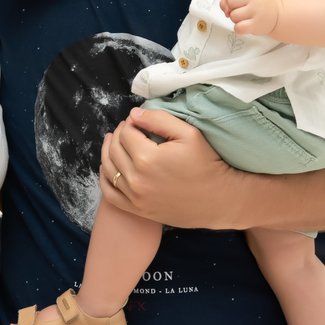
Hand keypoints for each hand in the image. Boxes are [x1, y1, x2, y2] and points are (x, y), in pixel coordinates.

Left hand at [99, 107, 242, 229]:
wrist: (219, 199)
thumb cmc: (206, 164)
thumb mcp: (188, 133)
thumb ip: (158, 119)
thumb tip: (134, 114)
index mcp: (147, 158)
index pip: (126, 133)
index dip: (130, 123)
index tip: (137, 120)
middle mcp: (136, 180)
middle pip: (114, 149)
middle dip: (118, 135)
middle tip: (128, 128)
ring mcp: (135, 197)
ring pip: (109, 169)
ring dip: (108, 152)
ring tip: (114, 142)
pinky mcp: (138, 210)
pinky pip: (111, 194)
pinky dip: (105, 179)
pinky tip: (109, 167)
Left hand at [219, 0, 279, 35]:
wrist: (278, 13)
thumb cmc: (259, 2)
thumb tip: (224, 8)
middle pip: (229, 1)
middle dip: (232, 7)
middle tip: (243, 9)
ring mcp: (255, 10)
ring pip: (232, 16)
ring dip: (236, 19)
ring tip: (246, 17)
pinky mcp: (256, 24)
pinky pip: (238, 28)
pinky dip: (239, 28)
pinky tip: (246, 25)